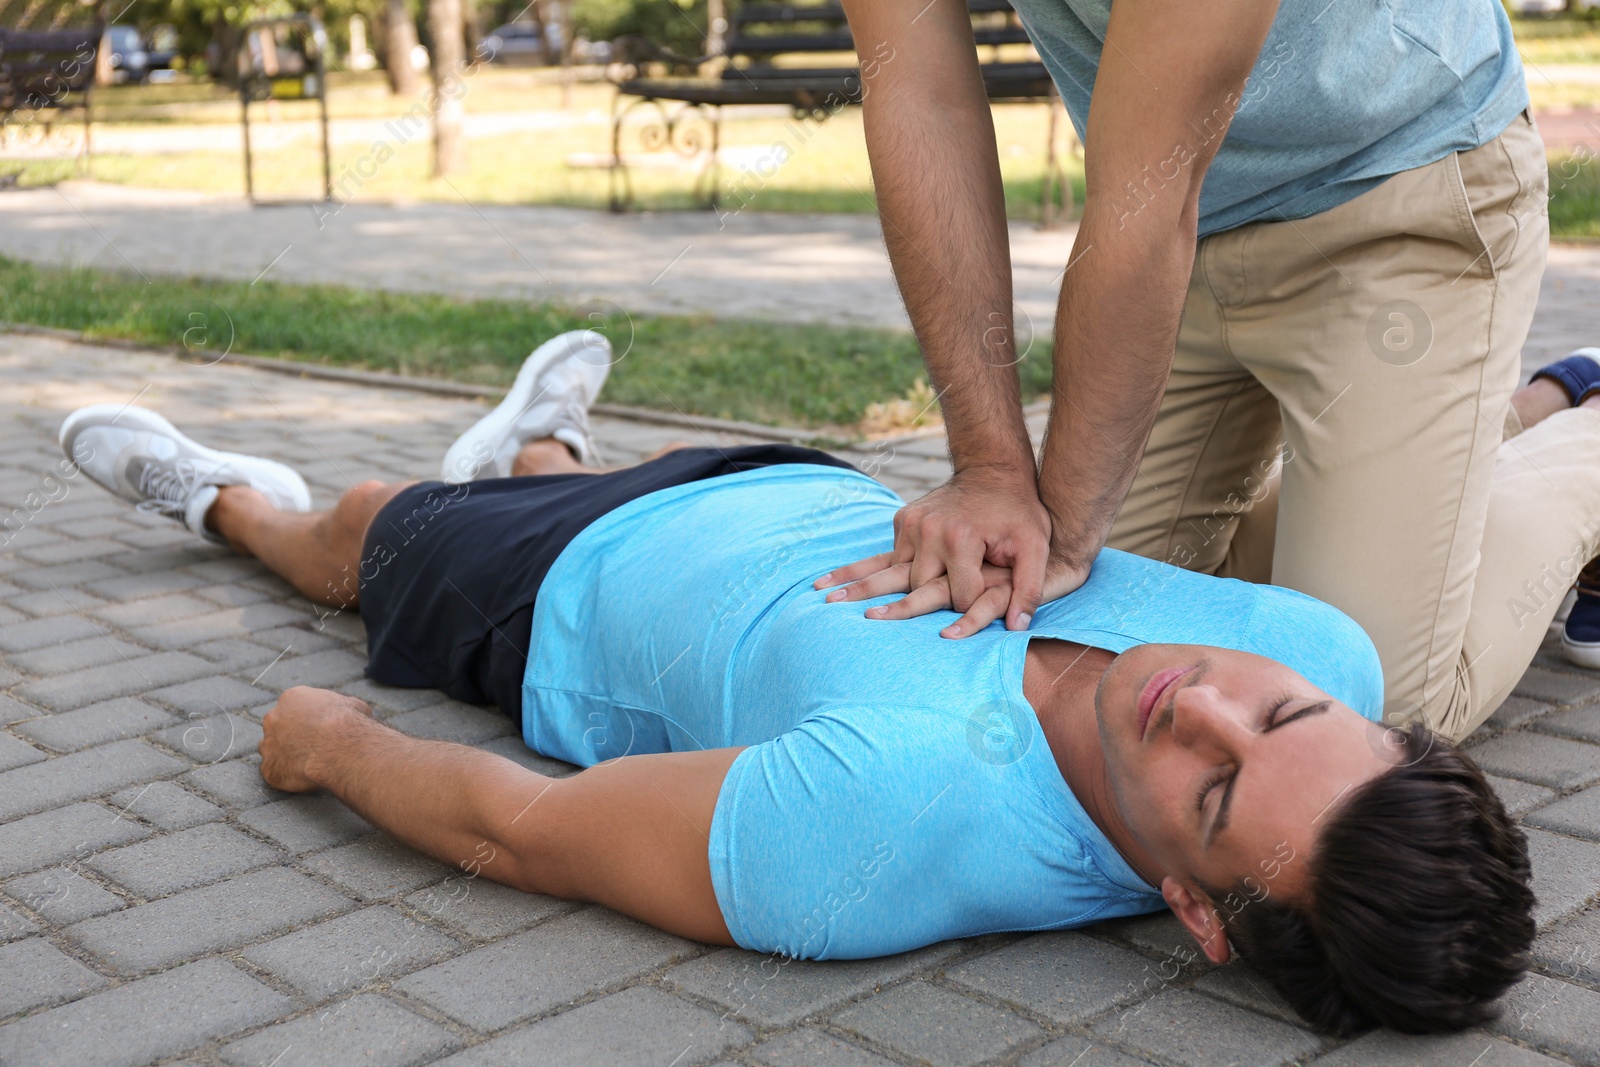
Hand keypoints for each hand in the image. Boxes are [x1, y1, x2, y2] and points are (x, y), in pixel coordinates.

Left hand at [259, 686, 373, 792]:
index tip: (318, 728)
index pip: (294, 707)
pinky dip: (287, 775)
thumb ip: (341, 708)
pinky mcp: (269, 769)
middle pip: (278, 727)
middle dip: (291, 735)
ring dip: (284, 755)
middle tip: (311, 745)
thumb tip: (349, 713)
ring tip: (307, 762)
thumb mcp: (352, 705)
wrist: (341, 748)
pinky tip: (304, 776)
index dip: (307, 719)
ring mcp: (268, 744)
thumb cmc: (350, 724)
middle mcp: (273, 718)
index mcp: (292, 698)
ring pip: (271, 749)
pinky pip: (275, 772)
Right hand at [815, 466, 1053, 634]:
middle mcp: (930, 532)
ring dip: (859, 588)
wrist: (994, 471)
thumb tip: (1017, 628)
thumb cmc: (1019, 513)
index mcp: (960, 540)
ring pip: (890, 572)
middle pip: (918, 589)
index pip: (959, 596)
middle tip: (867, 626)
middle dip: (915, 609)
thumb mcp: (1035, 547)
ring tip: (824, 601)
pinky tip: (829, 581)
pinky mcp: (903, 520)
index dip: (973, 607)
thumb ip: (1029, 588)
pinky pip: (888, 554)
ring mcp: (913, 525)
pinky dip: (864, 568)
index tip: (982, 607)